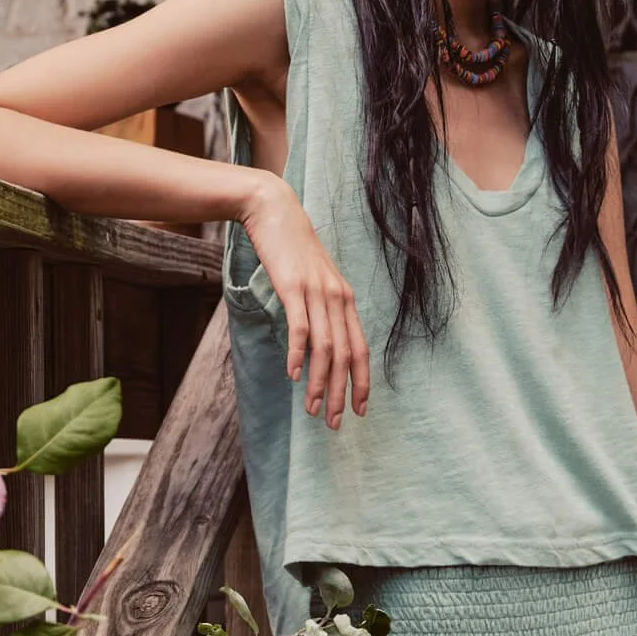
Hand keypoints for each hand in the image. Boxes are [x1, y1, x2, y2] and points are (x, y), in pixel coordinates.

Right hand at [239, 175, 369, 428]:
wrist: (274, 212)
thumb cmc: (291, 250)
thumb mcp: (312, 282)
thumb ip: (320, 309)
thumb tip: (315, 343)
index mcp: (345, 300)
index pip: (361, 349)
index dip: (362, 382)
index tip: (360, 410)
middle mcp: (337, 298)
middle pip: (346, 356)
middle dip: (341, 393)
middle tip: (334, 423)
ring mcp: (317, 293)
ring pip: (326, 348)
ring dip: (319, 383)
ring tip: (312, 409)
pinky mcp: (294, 288)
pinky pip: (301, 328)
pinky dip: (297, 355)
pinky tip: (292, 375)